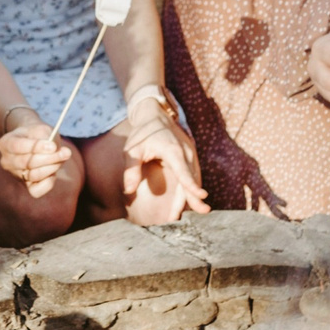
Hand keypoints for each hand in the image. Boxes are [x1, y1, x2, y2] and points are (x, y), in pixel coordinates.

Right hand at [0, 110, 76, 197]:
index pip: (17, 146)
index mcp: (5, 143)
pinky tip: (54, 173)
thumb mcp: (41, 128)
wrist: (34, 140)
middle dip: (49, 158)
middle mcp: (6, 161)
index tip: (53, 146)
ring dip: (52, 167)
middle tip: (66, 152)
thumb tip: (62, 152)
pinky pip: (36, 191)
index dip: (36, 147)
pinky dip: (48, 183)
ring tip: (62, 158)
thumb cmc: (38, 134)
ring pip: (33, 175)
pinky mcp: (26, 185)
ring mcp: (15, 174)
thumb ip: (49, 137)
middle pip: (26, 163)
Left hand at [119, 108, 208, 223]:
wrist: (156, 116)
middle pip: (192, 179)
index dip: (191, 185)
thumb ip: (131, 169)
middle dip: (195, 198)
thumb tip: (128, 190)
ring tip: (189, 213)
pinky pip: (192, 176)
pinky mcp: (190, 158)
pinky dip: (191, 189)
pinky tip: (187, 202)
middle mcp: (185, 153)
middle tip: (200, 212)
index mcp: (172, 150)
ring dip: (192, 197)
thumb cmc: (143, 133)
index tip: (201, 196)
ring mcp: (190, 155)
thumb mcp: (133, 149)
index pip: (183, 171)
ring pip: (194, 179)